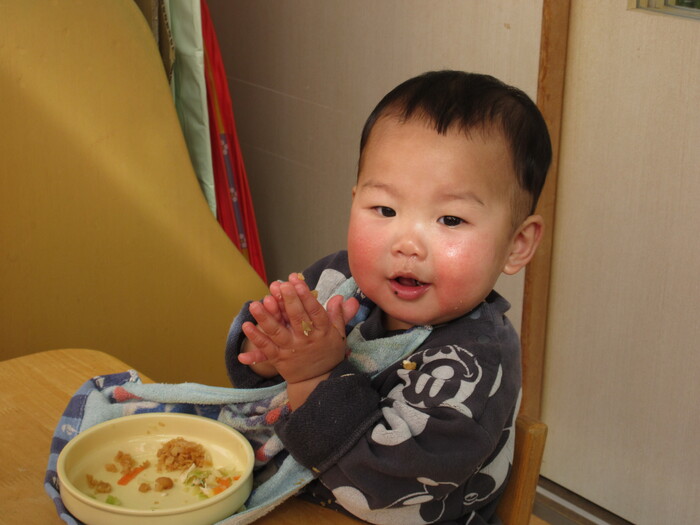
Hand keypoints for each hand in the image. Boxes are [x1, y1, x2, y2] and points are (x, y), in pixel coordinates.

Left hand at [239, 274, 358, 384]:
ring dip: (265, 318)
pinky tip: (246, 326)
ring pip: (277, 332)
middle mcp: (306, 340)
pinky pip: (265, 348)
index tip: (297, 281)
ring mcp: (291, 350)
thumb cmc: (329, 353)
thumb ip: (339, 314)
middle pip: (297, 319)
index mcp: (322, 332)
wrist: (318, 381)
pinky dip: (255, 338)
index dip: (306, 296)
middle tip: (281, 285)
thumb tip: (340, 297)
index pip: (315, 311)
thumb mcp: (339, 334)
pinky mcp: (279, 359)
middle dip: (288, 301)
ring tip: (255, 304)